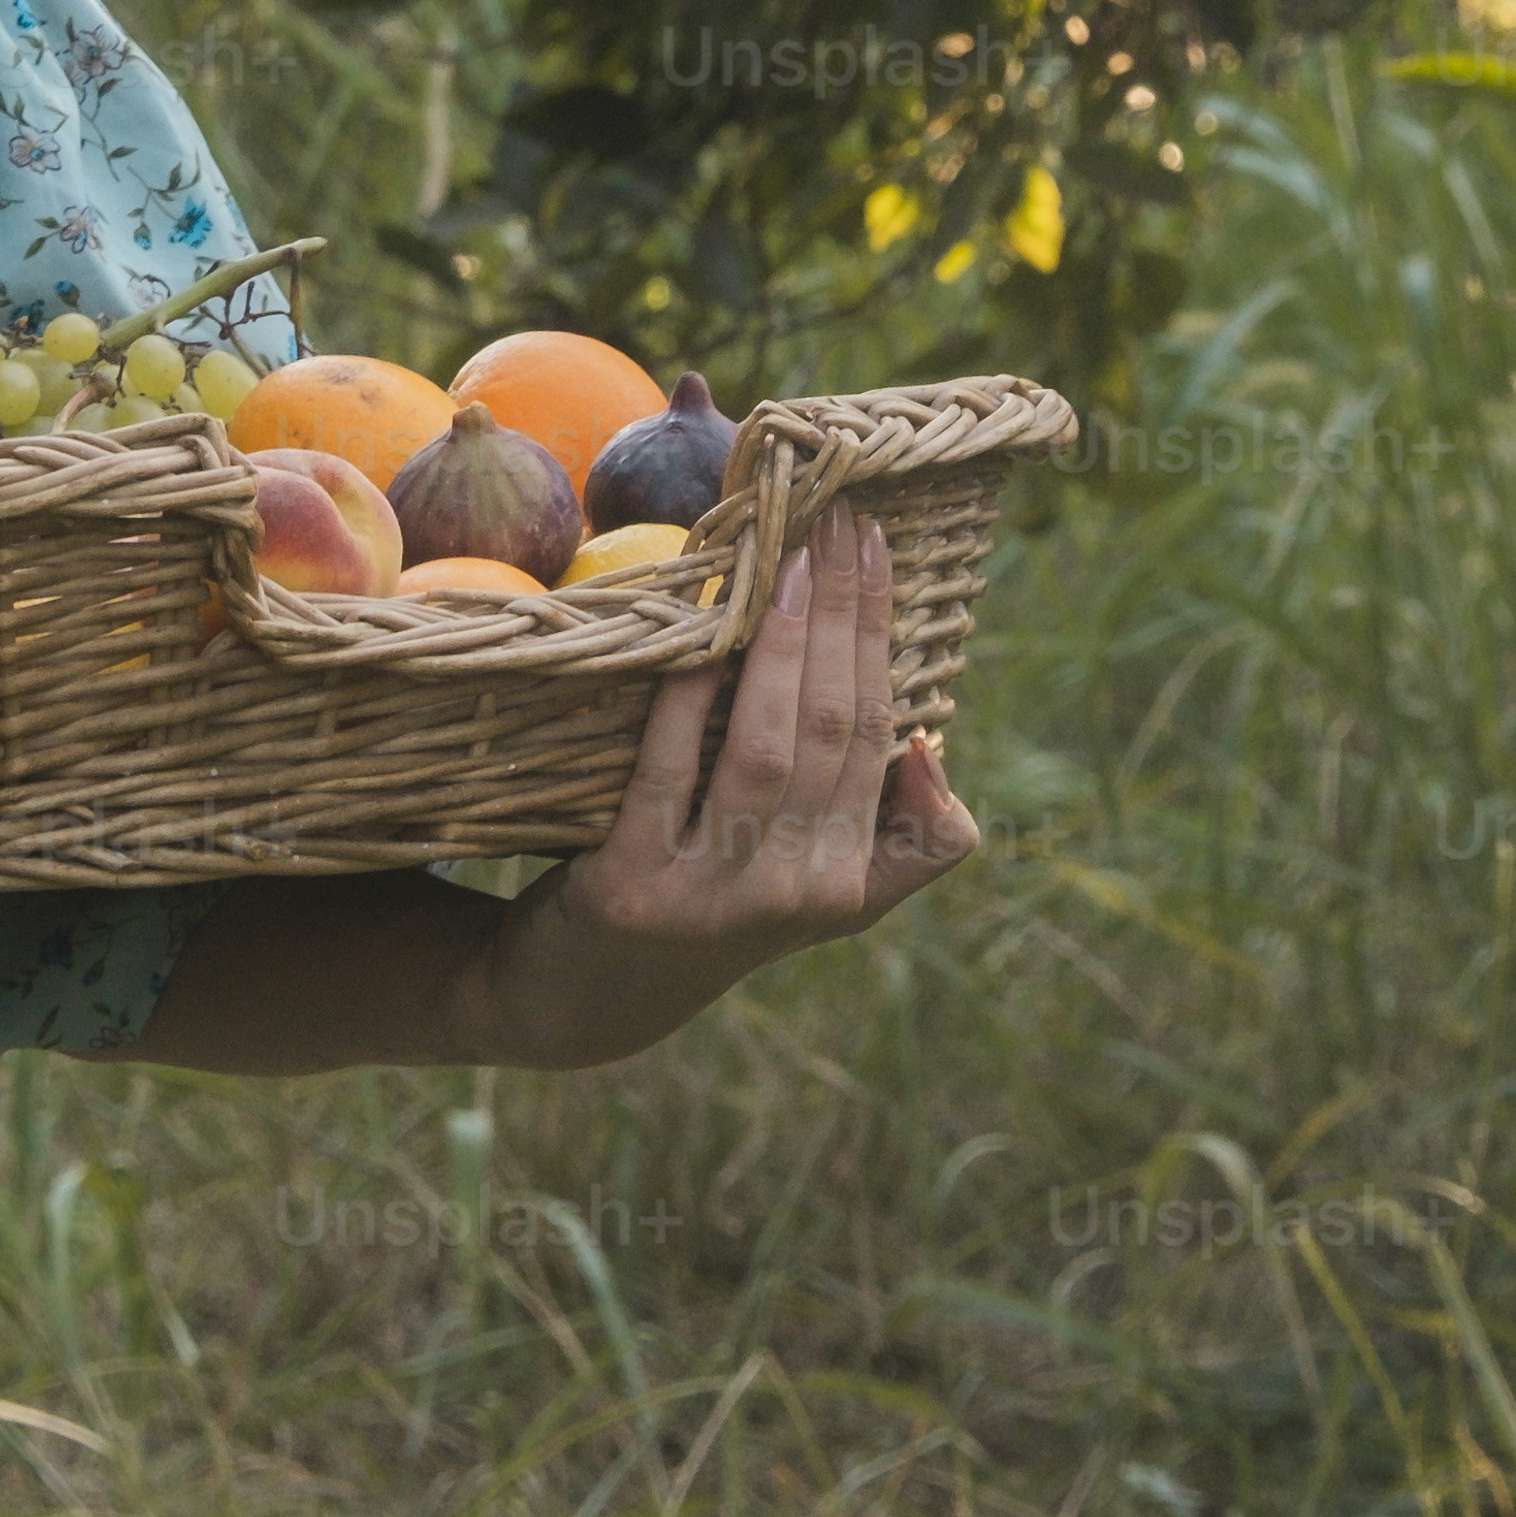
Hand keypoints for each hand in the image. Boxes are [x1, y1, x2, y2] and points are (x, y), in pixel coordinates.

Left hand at [473, 510, 983, 1068]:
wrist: (588, 996)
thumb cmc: (713, 903)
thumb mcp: (816, 890)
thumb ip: (896, 835)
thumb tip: (927, 745)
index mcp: (850, 885)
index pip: (881, 736)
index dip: (881, 635)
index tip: (875, 545)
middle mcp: (795, 896)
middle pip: (836, 731)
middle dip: (843, 615)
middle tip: (838, 520)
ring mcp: (714, 897)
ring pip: (768, 750)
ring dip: (783, 646)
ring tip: (786, 560)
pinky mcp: (632, 891)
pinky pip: (667, 775)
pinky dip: (687, 702)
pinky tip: (700, 638)